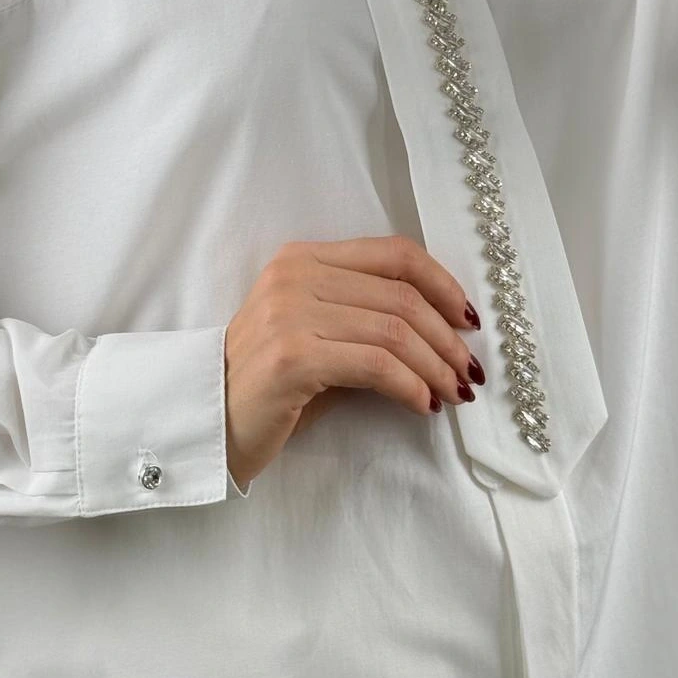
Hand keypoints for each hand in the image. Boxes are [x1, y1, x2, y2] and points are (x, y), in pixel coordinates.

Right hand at [223, 234, 484, 489]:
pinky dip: (410, 386)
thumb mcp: (316, 336)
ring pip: (394, 330)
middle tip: (469, 372)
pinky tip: (422, 405)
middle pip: (401, 295)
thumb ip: (365, 319)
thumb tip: (444, 333)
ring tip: (453, 393)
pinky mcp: (292, 357)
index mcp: (301, 259)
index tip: (468, 319)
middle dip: (447, 338)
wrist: (209, 423)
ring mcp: (289, 314)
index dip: (442, 283)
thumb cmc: (270, 386)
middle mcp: (294, 276)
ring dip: (436, 366)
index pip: (392, 253)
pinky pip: (375, 365)